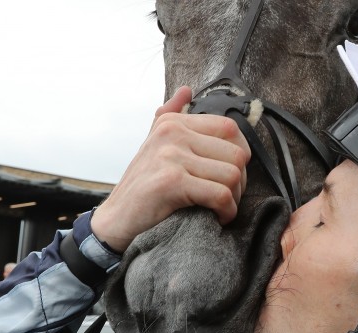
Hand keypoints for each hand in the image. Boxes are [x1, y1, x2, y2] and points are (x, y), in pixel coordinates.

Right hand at [91, 86, 250, 251]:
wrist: (117, 217)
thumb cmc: (143, 184)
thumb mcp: (154, 142)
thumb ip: (171, 114)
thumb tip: (186, 90)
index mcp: (172, 122)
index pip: (230, 129)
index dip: (240, 155)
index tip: (231, 175)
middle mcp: (172, 133)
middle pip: (236, 153)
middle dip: (240, 181)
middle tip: (229, 196)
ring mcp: (171, 156)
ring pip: (232, 175)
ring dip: (234, 198)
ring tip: (222, 207)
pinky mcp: (172, 182)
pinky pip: (220, 195)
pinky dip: (226, 211)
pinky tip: (218, 216)